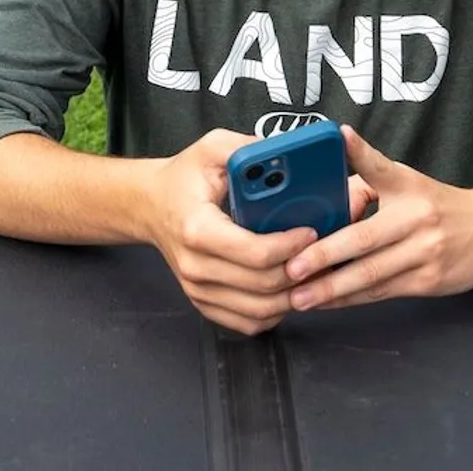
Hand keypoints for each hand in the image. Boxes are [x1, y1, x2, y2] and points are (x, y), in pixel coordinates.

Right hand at [141, 129, 319, 335]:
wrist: (150, 207)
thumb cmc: (183, 178)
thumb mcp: (211, 149)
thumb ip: (247, 149)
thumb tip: (286, 153)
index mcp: (198, 229)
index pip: (256, 253)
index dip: (292, 246)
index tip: (312, 231)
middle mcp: (195, 266)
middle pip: (264, 285)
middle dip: (302, 272)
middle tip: (322, 254)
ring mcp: (198, 290)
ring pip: (260, 310)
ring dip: (294, 296)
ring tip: (313, 273)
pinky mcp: (204, 303)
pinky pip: (249, 322)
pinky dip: (276, 312)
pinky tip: (288, 290)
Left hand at [283, 125, 472, 310]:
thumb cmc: (437, 205)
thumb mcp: (408, 182)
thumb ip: (368, 182)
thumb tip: (330, 193)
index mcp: (407, 186)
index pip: (379, 166)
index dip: (359, 151)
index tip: (341, 137)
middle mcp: (415, 218)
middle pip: (363, 240)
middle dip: (323, 257)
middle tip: (292, 267)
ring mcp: (424, 252)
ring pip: (370, 274)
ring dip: (331, 288)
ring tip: (300, 296)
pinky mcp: (429, 281)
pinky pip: (382, 292)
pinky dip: (352, 299)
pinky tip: (329, 302)